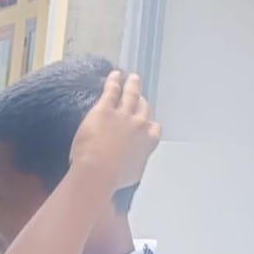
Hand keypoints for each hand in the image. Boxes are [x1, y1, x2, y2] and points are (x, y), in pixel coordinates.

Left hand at [70, 70, 160, 191]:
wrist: (99, 170)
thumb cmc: (113, 178)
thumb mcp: (131, 175)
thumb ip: (133, 166)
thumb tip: (128, 170)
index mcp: (147, 143)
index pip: (154, 130)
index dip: (150, 125)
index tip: (147, 123)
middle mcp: (140, 126)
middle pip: (144, 109)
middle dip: (143, 102)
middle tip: (142, 96)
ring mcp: (124, 115)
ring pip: (131, 95)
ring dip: (133, 85)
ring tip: (133, 78)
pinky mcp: (105, 109)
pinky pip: (112, 90)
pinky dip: (115, 81)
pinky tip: (115, 74)